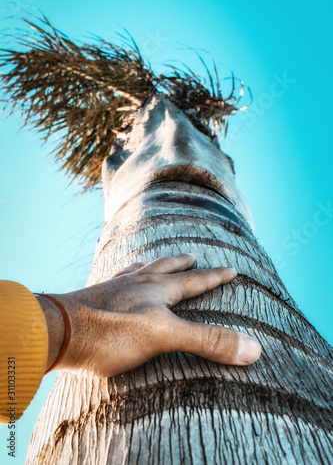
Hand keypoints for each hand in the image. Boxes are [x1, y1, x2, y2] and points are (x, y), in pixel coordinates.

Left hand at [39, 254, 260, 377]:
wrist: (58, 331)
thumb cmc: (110, 334)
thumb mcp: (164, 337)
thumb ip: (207, 341)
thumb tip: (253, 348)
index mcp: (157, 289)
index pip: (194, 281)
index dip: (214, 277)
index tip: (231, 269)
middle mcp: (138, 282)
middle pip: (166, 268)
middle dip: (183, 265)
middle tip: (193, 256)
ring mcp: (114, 287)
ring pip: (140, 269)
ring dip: (155, 264)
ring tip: (157, 259)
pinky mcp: (95, 296)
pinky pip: (116, 278)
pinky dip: (125, 274)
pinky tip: (120, 277)